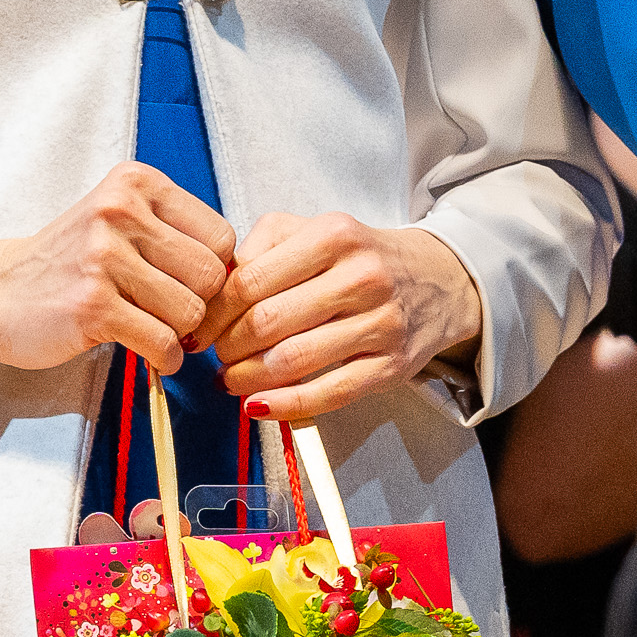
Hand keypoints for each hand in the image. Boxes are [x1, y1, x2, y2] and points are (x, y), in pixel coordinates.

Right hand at [0, 163, 234, 373]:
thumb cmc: (70, 262)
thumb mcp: (121, 222)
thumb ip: (175, 235)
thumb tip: (240, 275)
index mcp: (136, 183)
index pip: (221, 235)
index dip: (215, 271)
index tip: (191, 288)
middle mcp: (121, 211)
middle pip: (211, 275)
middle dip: (202, 306)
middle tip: (177, 318)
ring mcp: (104, 257)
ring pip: (190, 311)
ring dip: (181, 333)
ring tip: (154, 330)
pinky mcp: (92, 305)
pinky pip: (162, 341)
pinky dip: (165, 357)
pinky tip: (147, 351)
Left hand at [205, 214, 485, 426]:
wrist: (436, 278)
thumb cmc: (358, 257)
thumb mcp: (312, 229)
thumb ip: (261, 245)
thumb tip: (215, 285)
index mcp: (334, 235)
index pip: (250, 281)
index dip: (214, 313)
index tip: (199, 328)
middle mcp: (361, 277)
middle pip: (268, 323)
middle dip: (228, 347)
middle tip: (216, 355)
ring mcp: (380, 323)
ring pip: (293, 362)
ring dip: (247, 378)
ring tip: (231, 379)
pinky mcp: (391, 366)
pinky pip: (328, 395)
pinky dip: (283, 406)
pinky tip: (257, 405)